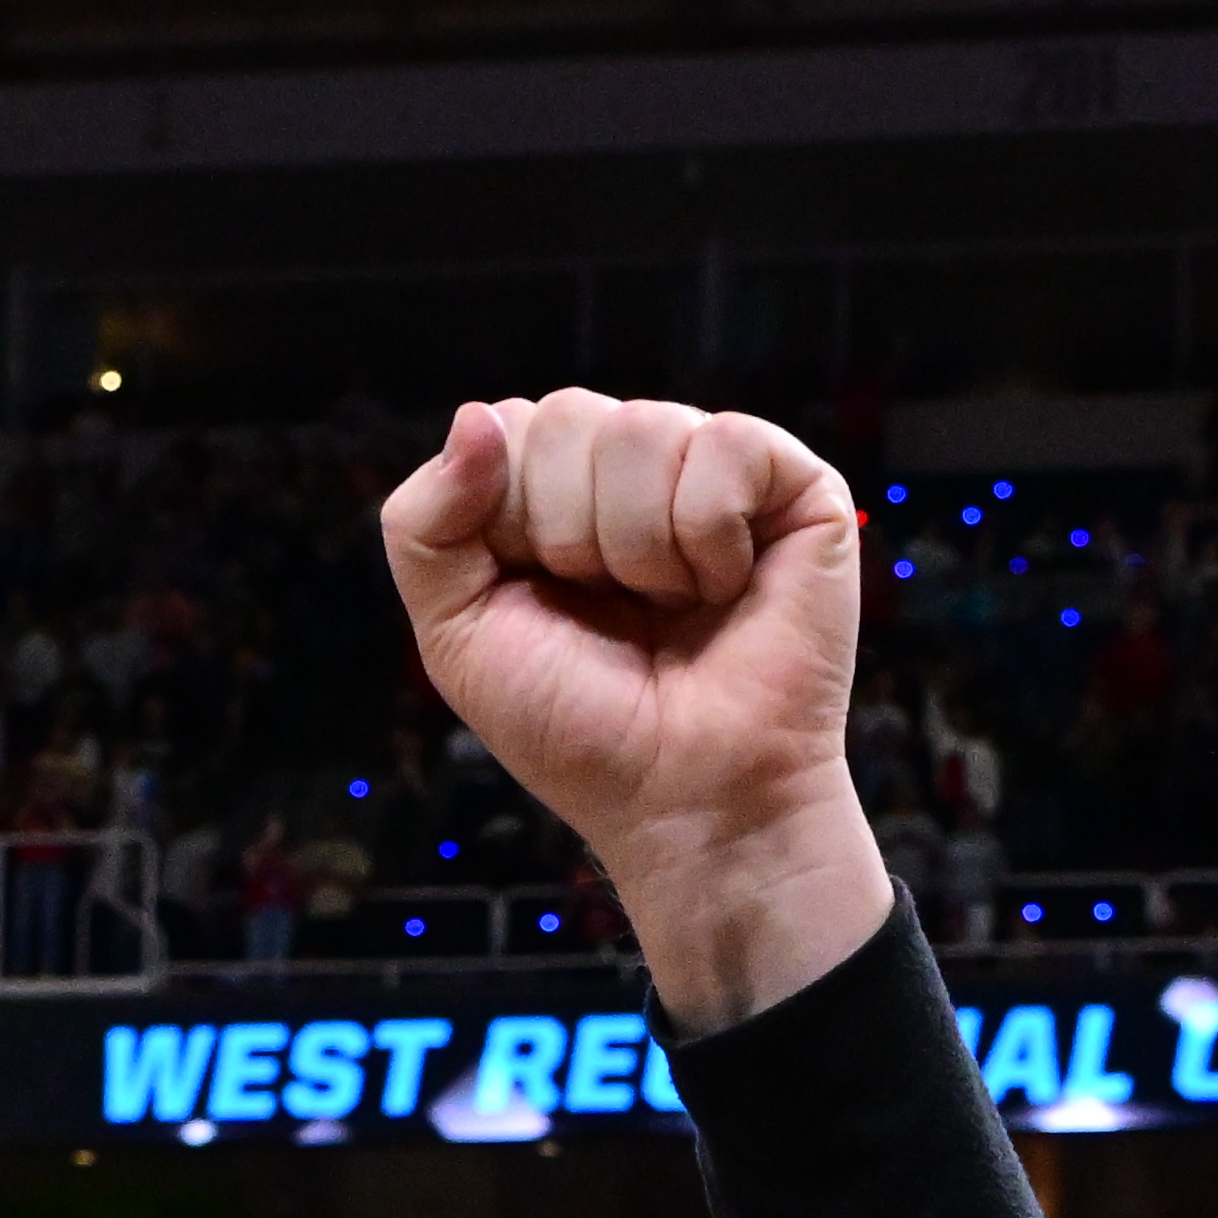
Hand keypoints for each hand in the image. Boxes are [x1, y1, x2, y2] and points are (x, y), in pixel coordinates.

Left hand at [376, 391, 891, 1030]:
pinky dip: (710, 537)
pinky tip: (727, 588)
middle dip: (570, 538)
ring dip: (639, 549)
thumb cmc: (580, 728)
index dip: (510, 524)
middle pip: (567, 417)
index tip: (546, 599)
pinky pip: (726, 444)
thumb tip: (475, 417)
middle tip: (616, 611)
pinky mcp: (794, 489)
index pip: (506, 428)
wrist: (684, 800)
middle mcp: (635, 466)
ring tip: (674, 607)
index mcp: (556, 489)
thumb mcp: (457, 632)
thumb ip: (422, 523)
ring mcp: (716, 470)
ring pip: (642, 429)